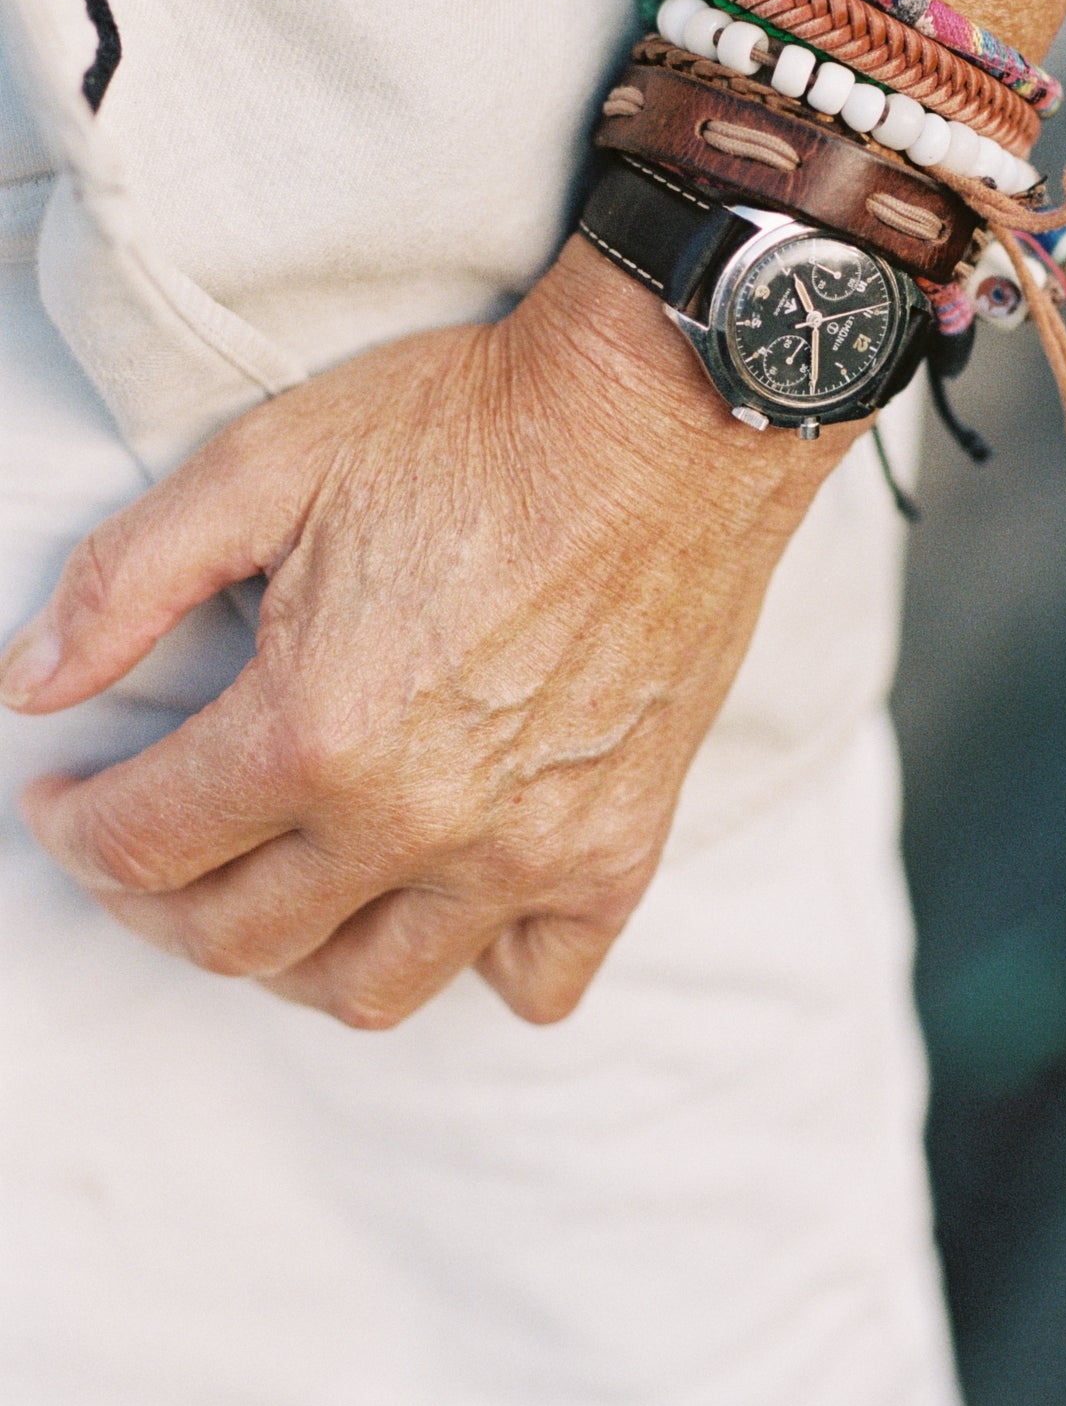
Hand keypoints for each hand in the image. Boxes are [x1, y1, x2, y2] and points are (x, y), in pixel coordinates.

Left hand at [1, 238, 863, 1027]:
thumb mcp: (266, 463)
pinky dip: (475, 965)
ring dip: (291, 959)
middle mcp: (418, 819)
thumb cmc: (472, 426)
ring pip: (371, 989)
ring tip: (271, 891)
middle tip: (143, 846)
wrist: (662, 417)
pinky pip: (534, 982)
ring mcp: (526, 850)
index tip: (64, 798)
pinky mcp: (618, 849)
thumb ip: (128, 581)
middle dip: (153, 902)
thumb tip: (31, 686)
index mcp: (313, 730)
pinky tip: (444, 900)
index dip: (74, 828)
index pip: (143, 845)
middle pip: (238, 937)